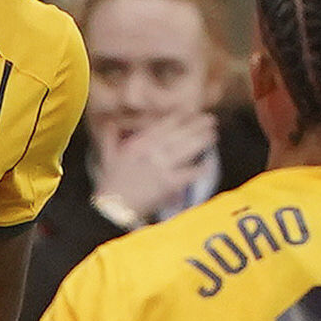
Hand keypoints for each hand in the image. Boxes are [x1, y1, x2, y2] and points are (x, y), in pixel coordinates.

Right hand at [91, 113, 218, 223]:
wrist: (112, 208)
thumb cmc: (109, 185)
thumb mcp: (107, 157)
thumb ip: (110, 137)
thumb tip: (109, 123)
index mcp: (138, 144)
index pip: (162, 125)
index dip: (179, 117)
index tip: (190, 111)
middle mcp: (151, 152)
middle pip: (179, 134)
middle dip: (196, 125)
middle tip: (210, 119)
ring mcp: (161, 167)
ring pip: (186, 149)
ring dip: (201, 141)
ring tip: (213, 135)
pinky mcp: (168, 184)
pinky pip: (188, 174)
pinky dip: (199, 169)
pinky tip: (208, 165)